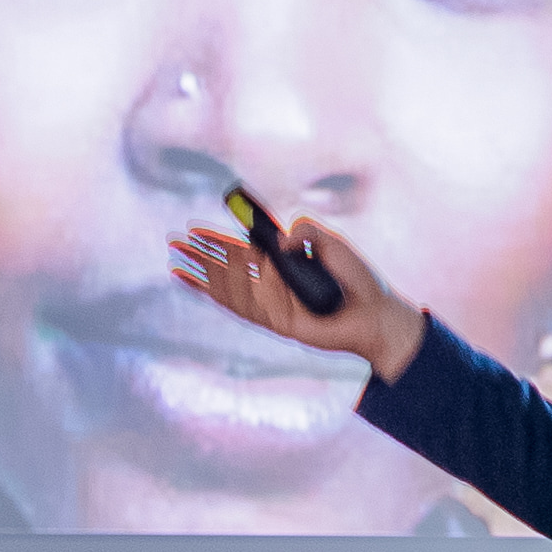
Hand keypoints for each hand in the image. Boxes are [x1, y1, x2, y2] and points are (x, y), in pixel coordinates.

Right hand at [167, 208, 423, 381]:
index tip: (197, 230)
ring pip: (229, 286)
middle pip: (229, 267)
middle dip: (202, 255)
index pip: (244, 250)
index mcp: (284, 265)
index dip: (219, 241)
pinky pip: (242, 307)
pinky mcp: (275, 321)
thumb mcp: (332, 243)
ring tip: (178, 259)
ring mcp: (272, 304)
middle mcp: (274, 285)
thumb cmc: (358, 281)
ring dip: (203, 273)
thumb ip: (305, 231)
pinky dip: (220, 296)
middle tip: (176, 241)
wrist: (375, 314)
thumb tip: (279, 241)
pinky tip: (200, 286)